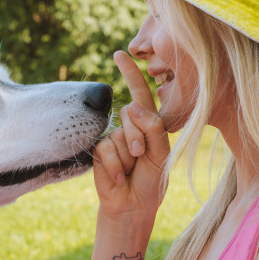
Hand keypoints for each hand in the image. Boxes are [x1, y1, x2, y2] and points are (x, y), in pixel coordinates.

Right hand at [93, 51, 170, 220]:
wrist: (132, 205)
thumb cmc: (151, 181)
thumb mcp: (160, 154)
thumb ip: (152, 128)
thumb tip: (129, 106)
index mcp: (149, 124)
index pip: (140, 94)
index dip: (130, 73)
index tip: (119, 54)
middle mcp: (130, 127)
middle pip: (131, 115)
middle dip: (137, 138)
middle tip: (140, 159)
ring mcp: (113, 138)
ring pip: (118, 135)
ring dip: (126, 157)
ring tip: (129, 171)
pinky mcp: (98, 151)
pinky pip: (105, 148)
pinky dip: (114, 165)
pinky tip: (118, 178)